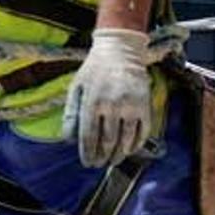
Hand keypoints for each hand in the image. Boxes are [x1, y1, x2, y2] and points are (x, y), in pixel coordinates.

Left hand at [61, 29, 150, 167]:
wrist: (120, 50)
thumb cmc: (94, 70)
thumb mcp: (76, 87)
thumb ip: (71, 113)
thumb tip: (68, 139)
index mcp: (92, 102)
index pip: (89, 136)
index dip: (88, 153)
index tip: (87, 163)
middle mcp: (112, 105)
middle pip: (107, 141)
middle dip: (102, 157)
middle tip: (99, 164)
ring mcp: (131, 105)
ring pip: (125, 140)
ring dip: (119, 155)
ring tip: (113, 161)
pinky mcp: (145, 104)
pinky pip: (143, 130)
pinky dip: (136, 144)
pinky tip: (129, 150)